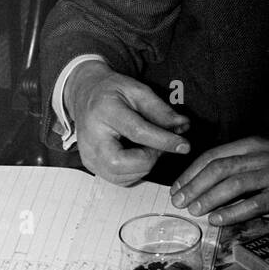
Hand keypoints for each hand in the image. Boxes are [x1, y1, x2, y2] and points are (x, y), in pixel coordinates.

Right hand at [66, 60, 189, 184]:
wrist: (84, 95)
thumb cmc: (111, 91)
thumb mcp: (137, 90)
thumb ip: (160, 110)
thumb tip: (183, 127)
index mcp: (104, 111)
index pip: (136, 132)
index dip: (163, 141)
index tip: (184, 145)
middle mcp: (91, 137)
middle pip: (122, 163)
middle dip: (150, 158)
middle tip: (160, 145)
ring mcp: (88, 155)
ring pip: (122, 176)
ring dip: (144, 166)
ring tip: (149, 147)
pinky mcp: (90, 166)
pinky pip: (119, 179)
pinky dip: (135, 171)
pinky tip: (137, 155)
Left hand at [171, 137, 268, 225]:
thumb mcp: (263, 156)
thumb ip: (237, 165)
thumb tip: (203, 185)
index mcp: (252, 144)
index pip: (213, 156)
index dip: (191, 173)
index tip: (176, 188)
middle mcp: (262, 154)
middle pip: (219, 168)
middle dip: (194, 185)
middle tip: (179, 202)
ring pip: (235, 183)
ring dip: (210, 197)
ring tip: (194, 210)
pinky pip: (256, 202)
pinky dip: (234, 211)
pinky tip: (219, 219)